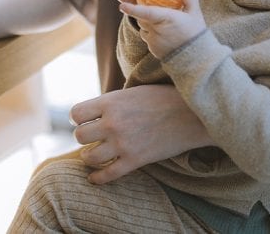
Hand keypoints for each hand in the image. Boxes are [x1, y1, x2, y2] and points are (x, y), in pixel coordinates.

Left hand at [69, 85, 211, 183]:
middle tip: (93, 137)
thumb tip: (95, 111)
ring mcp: (123, 143)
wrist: (193, 114)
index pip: (76, 114)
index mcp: (111, 102)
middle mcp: (113, 123)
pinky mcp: (135, 161)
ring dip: (90, 157)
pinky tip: (95, 177)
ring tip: (94, 154)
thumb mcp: (133, 91)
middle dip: (84, 136)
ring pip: (89, 157)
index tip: (85, 119)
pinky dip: (98, 178)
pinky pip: (107, 175)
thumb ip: (112, 102)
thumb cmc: (164, 98)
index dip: (78, 118)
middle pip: (79, 136)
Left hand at [119, 0, 204, 58]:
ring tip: (166, 26)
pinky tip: (166, 35)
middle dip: (145, 11)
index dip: (133, 9)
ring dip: (149, 22)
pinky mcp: (152, 49)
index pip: (147, 13)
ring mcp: (153, 41)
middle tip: (159, 10)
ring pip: (143, 26)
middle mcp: (157, 30)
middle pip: (142, 16)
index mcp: (167, 18)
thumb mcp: (195, 12)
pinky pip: (147, 36)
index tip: (122, 5)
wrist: (195, 59)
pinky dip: (152, 33)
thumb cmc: (196, 33)